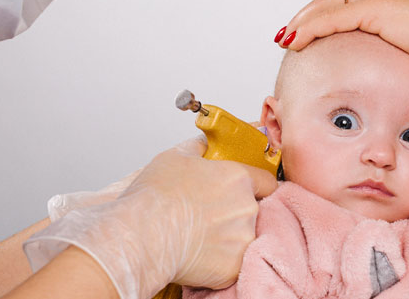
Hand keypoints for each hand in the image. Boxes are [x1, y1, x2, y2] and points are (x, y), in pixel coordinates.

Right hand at [23, 138, 278, 298]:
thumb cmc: (154, 197)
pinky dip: (220, 261)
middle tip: (209, 217)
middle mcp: (247, 207)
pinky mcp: (233, 266)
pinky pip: (234, 262)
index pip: (267, 182)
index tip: (247, 191)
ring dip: (229, 237)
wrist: (141, 236)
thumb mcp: (175, 157)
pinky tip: (199, 255)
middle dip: (236, 213)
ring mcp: (243, 238)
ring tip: (200, 237)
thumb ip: (199, 148)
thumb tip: (205, 143)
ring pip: (245, 237)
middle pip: (254, 210)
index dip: (258, 186)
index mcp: (238, 178)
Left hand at [280, 0, 408, 76]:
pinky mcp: (378, 7)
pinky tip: (294, 41)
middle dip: (314, 12)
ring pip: (330, 3)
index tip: (321, 24)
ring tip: (288, 37)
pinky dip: (309, 29)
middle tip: (294, 30)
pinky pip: (332, 18)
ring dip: (305, 20)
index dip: (336, 8)